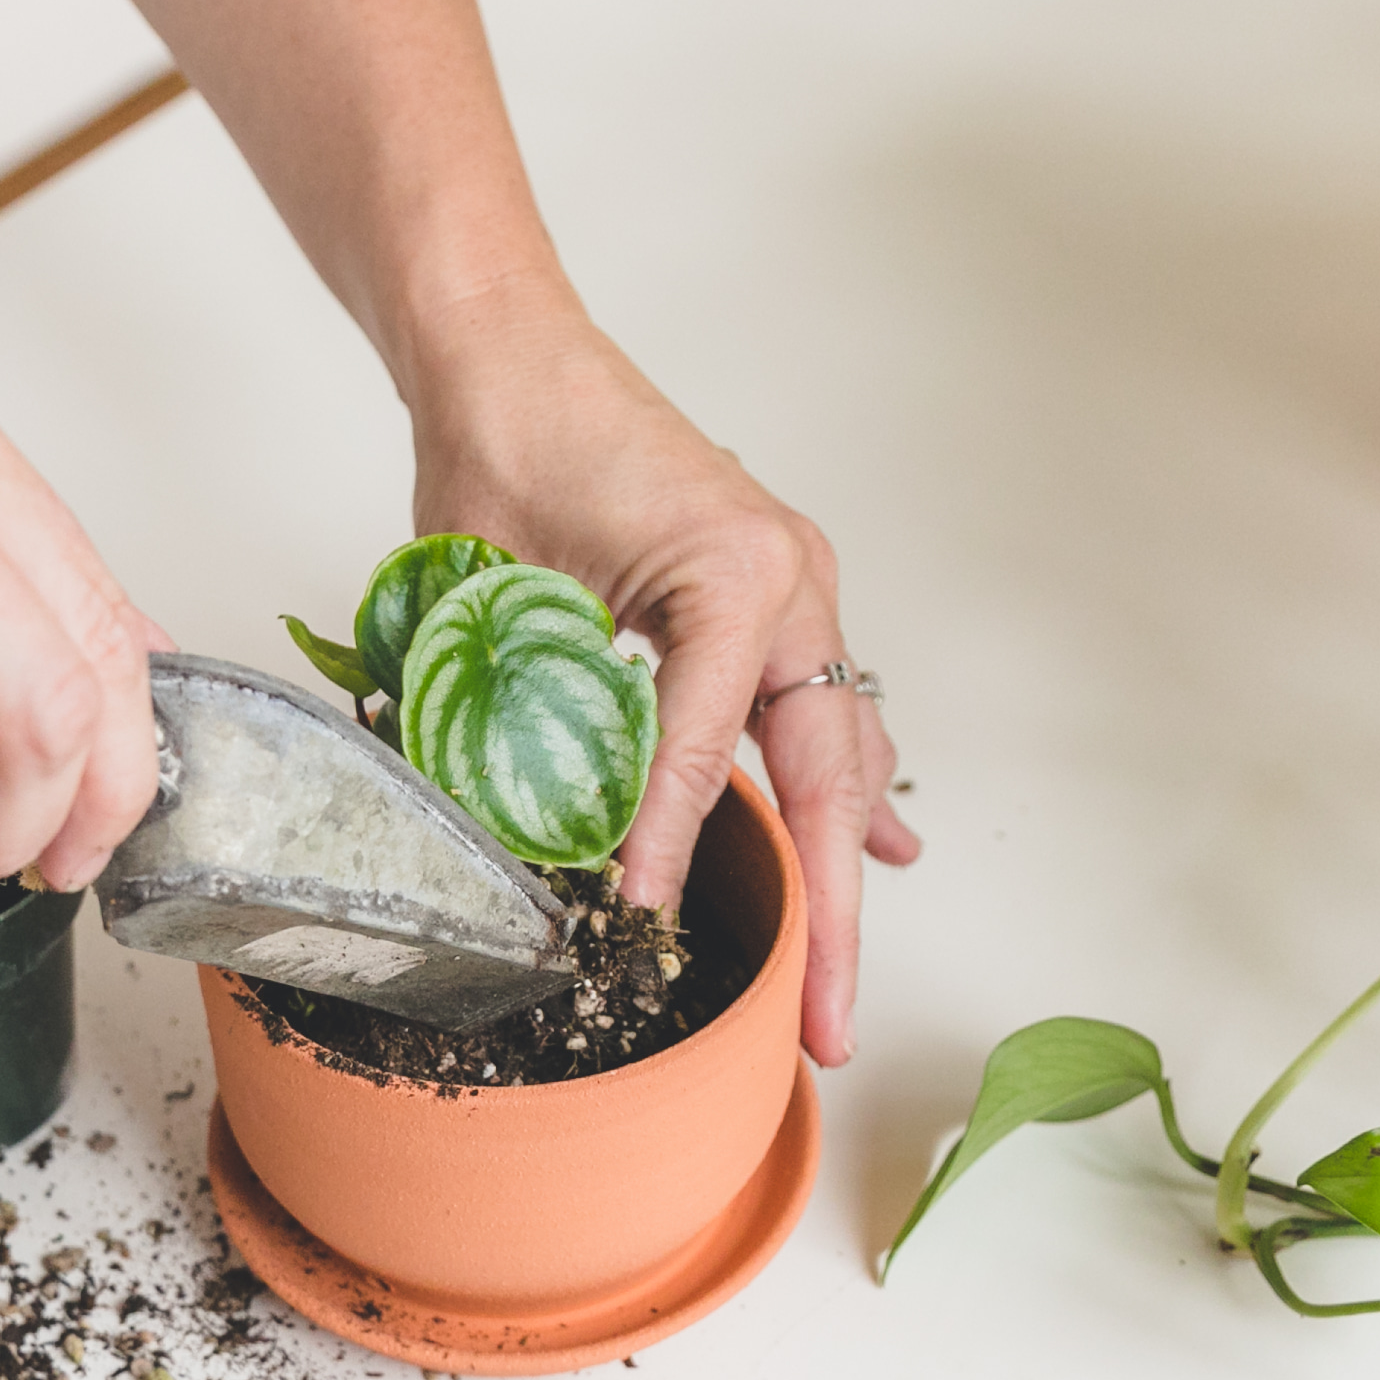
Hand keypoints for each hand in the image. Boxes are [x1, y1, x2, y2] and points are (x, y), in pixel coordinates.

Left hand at [405, 295, 921, 1065]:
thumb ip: (532, 716)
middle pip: (827, 776)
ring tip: (841, 980)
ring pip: (841, 750)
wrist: (509, 350)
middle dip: (829, 915)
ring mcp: (797, 587)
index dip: (675, 848)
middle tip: (824, 1028)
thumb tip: (535, 847)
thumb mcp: (501, 593)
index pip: (708, 748)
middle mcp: (793, 579)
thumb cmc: (502, 439)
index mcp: (737, 572)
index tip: (646, 931)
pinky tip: (878, 851)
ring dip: (846, 867)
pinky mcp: (773, 598)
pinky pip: (825, 710)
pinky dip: (846, 785)